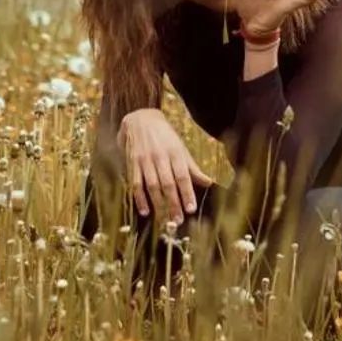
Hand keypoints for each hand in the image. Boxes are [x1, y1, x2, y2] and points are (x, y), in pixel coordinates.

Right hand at [118, 108, 213, 225]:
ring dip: (158, 204)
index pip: (183, 175)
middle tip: (178, 221)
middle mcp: (160, 156)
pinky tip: (145, 211)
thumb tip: (208, 182)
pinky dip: (140, 198)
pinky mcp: (132, 163)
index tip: (191, 209)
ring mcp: (145, 160)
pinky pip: (135, 183)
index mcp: (175, 152)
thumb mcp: (181, 148)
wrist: (140, 119)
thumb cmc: (165, 137)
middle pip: (168, 183)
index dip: (187, 193)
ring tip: (164, 220)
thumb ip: (192, 167)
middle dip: (174, 203)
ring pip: (152, 185)